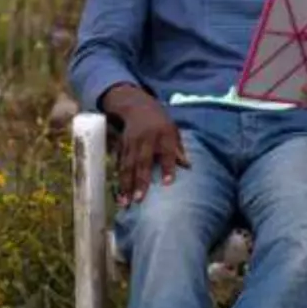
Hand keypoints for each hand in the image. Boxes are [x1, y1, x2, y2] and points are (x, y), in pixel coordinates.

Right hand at [101, 85, 188, 205]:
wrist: (137, 105)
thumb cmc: (160, 122)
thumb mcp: (173, 130)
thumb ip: (179, 149)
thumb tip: (188, 166)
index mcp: (163, 134)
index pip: (166, 152)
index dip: (167, 167)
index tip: (168, 183)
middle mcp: (146, 138)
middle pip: (142, 161)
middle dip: (140, 181)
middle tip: (139, 199)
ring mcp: (131, 142)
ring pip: (127, 165)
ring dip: (126, 184)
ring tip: (124, 201)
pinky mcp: (121, 145)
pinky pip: (119, 163)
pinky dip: (118, 177)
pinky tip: (118, 190)